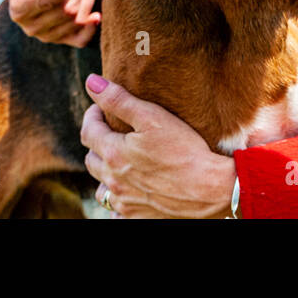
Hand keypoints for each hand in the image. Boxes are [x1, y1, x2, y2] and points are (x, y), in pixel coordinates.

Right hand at [7, 0, 100, 46]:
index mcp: (19, 7)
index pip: (46, 1)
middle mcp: (30, 26)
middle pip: (66, 11)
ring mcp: (46, 36)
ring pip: (75, 21)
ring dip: (88, 3)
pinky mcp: (60, 41)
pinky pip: (80, 40)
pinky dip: (90, 28)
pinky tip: (96, 16)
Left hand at [81, 75, 235, 218]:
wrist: (208, 188)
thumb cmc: (184, 149)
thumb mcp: (153, 117)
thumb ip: (119, 100)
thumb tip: (91, 82)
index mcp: (113, 153)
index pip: (88, 131)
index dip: (92, 116)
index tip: (100, 108)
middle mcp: (112, 180)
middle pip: (91, 159)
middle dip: (97, 143)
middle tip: (111, 132)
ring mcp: (124, 201)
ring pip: (100, 188)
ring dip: (104, 174)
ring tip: (118, 164)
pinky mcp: (137, 216)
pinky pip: (116, 210)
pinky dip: (118, 201)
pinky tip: (129, 192)